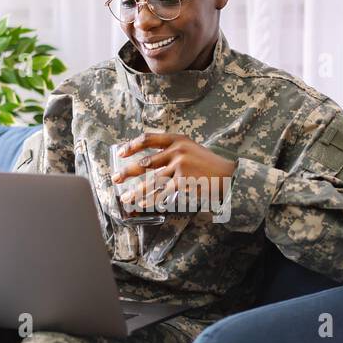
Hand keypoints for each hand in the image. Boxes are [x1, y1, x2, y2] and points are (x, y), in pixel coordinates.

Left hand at [112, 131, 236, 213]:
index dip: (132, 145)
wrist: (228, 175)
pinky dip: (151, 200)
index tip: (121, 153)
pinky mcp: (183, 181)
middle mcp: (177, 150)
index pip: (149, 138)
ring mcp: (180, 165)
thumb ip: (172, 151)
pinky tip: (142, 204)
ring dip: (136, 191)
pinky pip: (162, 192)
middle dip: (128, 172)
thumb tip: (148, 162)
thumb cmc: (208, 164)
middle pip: (145, 162)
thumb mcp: (191, 149)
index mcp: (177, 139)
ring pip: (151, 180)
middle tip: (115, 178)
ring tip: (125, 198)